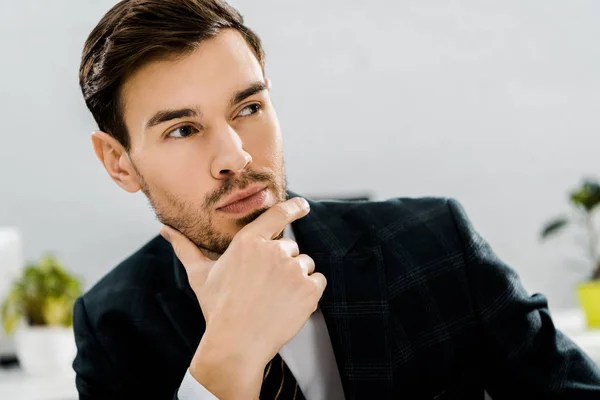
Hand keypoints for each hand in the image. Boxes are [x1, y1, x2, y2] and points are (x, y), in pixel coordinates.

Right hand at [160, 197, 326, 398]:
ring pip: (305, 265)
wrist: (235, 344)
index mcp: (248, 242)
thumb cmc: (217, 308)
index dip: (293, 207)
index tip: (303, 204)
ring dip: (297, 278)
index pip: (277, 215)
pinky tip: (290, 305)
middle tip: (265, 288)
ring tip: (275, 298)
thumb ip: (186, 248)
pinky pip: (318, 281)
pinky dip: (310, 292)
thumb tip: (165, 229)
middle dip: (283, 265)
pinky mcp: (309, 289)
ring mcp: (293, 269)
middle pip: (291, 248)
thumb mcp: (199, 275)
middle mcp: (273, 250)